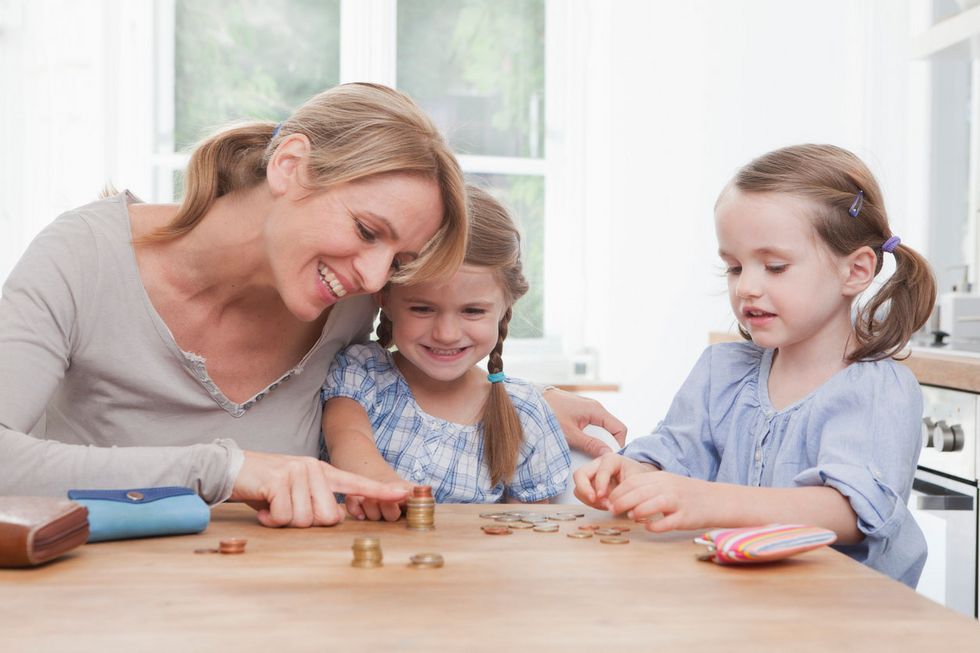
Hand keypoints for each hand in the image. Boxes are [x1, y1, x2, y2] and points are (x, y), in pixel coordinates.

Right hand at [230, 451, 409, 527]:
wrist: (232, 468)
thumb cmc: (267, 486)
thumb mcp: (297, 490)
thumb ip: (317, 502)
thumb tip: (334, 519)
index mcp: (323, 472)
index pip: (357, 483)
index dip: (381, 490)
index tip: (404, 493)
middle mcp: (314, 468)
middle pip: (328, 517)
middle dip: (305, 522)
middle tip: (287, 510)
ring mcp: (298, 472)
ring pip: (305, 520)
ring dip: (285, 521)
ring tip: (274, 506)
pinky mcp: (279, 480)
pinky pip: (284, 517)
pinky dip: (271, 519)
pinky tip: (264, 506)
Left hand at [543, 388, 626, 457]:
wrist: (531, 401)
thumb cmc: (549, 414)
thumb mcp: (570, 434)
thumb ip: (590, 444)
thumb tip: (608, 455)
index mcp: (597, 410)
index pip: (620, 429)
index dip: (618, 445)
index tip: (608, 458)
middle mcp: (595, 408)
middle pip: (611, 430)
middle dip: (605, 445)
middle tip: (594, 458)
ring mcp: (587, 410)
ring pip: (600, 430)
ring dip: (595, 442)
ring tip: (584, 452)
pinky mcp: (579, 413)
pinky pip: (591, 427)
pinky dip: (587, 437)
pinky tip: (577, 444)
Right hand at [572, 453, 652, 509]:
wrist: (640, 483)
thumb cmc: (639, 479)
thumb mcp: (637, 483)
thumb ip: (626, 492)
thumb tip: (613, 505)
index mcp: (612, 460)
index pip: (601, 470)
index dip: (600, 483)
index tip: (602, 496)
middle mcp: (597, 465)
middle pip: (580, 474)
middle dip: (584, 489)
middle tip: (594, 500)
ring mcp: (591, 475)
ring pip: (578, 486)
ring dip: (587, 498)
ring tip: (604, 505)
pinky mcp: (589, 486)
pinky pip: (581, 495)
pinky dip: (590, 502)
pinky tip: (603, 505)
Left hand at [607, 471, 720, 532]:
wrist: (715, 500)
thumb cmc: (685, 493)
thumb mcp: (666, 483)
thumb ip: (646, 488)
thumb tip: (621, 497)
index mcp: (661, 478)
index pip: (633, 482)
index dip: (618, 492)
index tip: (609, 501)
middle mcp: (668, 488)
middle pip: (639, 492)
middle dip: (622, 502)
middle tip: (612, 510)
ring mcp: (678, 502)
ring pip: (653, 504)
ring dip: (637, 511)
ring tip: (629, 517)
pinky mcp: (686, 517)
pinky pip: (667, 522)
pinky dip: (655, 525)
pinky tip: (648, 527)